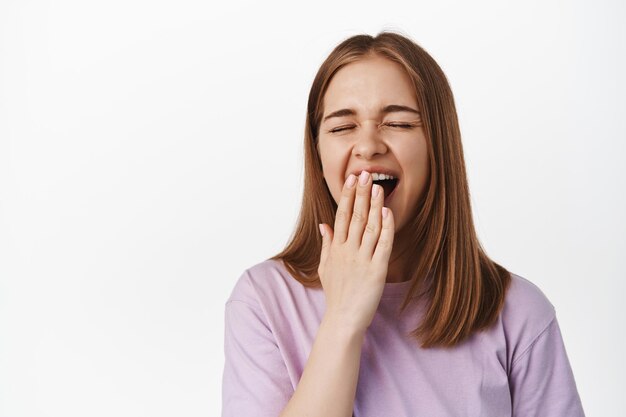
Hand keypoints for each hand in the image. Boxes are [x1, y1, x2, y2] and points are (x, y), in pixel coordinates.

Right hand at [317, 171, 394, 332]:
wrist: (343, 319)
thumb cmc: (336, 294)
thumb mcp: (325, 267)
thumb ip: (326, 244)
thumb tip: (323, 225)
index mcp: (336, 248)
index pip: (341, 216)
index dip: (347, 196)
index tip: (351, 179)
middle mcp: (347, 251)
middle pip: (355, 216)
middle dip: (360, 194)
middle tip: (365, 174)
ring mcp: (362, 260)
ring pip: (370, 227)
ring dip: (374, 205)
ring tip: (378, 187)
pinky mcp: (377, 270)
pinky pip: (383, 244)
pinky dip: (387, 227)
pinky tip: (388, 212)